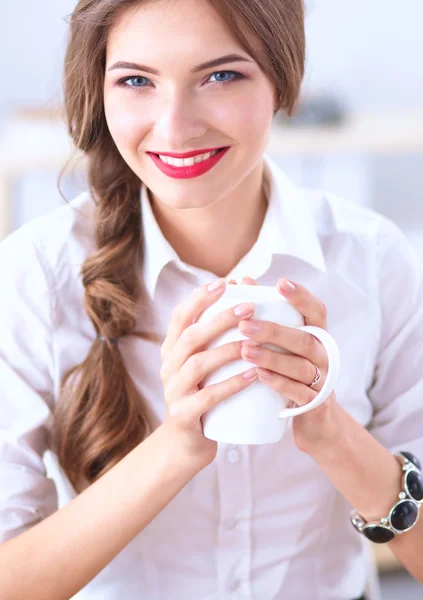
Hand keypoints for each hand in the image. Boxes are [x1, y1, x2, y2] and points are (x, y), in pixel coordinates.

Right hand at [160, 278, 257, 468]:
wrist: (186, 446)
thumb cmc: (204, 398)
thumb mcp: (204, 367)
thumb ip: (216, 340)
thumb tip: (247, 303)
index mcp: (172, 351)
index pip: (179, 317)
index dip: (200, 298)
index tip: (225, 282)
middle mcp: (168, 367)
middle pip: (191, 336)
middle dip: (219, 318)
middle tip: (248, 307)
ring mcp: (174, 392)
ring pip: (198, 363)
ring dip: (227, 349)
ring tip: (254, 339)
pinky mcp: (184, 415)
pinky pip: (208, 396)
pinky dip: (231, 384)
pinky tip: (253, 374)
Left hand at [238, 277, 338, 453]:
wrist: (317, 422)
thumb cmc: (292, 374)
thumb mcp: (286, 346)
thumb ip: (269, 316)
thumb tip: (243, 280)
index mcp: (318, 336)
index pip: (316, 310)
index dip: (301, 296)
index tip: (280, 283)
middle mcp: (324, 355)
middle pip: (303, 338)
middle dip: (273, 330)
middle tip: (244, 325)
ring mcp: (322, 380)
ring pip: (300, 366)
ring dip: (271, 357)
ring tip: (244, 350)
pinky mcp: (315, 405)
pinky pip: (298, 392)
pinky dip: (278, 383)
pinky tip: (258, 376)